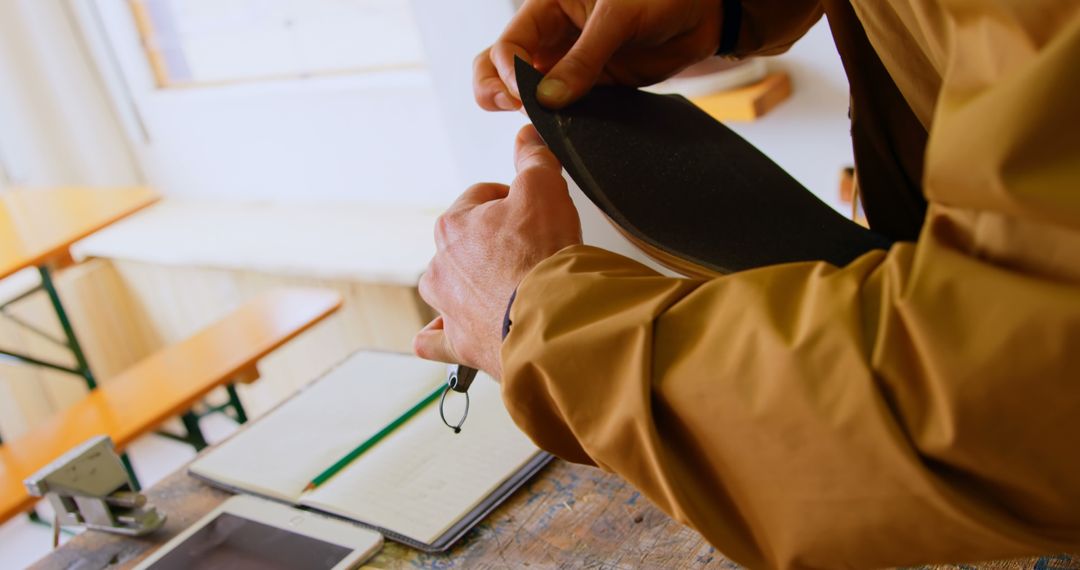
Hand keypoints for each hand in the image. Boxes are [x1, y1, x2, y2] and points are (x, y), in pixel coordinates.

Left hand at [414, 126, 582, 378]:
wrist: (552, 321)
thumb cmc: (543, 258)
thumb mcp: (545, 189)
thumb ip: (534, 159)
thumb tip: (527, 136)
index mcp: (453, 226)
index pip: (481, 198)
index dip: (512, 200)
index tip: (534, 212)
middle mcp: (441, 268)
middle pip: (466, 244)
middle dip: (494, 243)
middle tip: (531, 250)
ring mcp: (447, 308)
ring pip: (446, 288)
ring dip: (467, 285)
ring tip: (503, 288)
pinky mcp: (458, 344)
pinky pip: (435, 339)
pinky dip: (441, 334)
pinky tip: (453, 331)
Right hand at [474, 0, 723, 110]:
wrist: (703, 15)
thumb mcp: (619, 17)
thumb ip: (584, 58)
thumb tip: (547, 98)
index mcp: (548, 8)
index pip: (508, 44)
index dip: (508, 70)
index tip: (523, 93)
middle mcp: (552, 37)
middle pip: (499, 67)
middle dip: (494, 89)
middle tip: (510, 107)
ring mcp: (569, 65)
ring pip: (528, 92)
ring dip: (526, 110)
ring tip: (540, 124)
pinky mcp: (592, 87)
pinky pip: (563, 108)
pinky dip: (556, 122)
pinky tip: (560, 133)